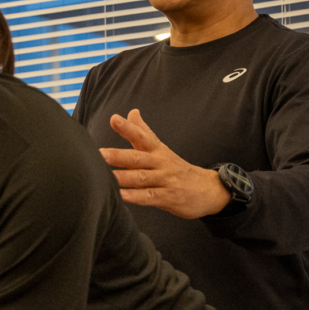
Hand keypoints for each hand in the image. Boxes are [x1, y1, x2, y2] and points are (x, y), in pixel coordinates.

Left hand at [100, 109, 230, 218]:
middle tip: (100, 153)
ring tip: (106, 177)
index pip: (142, 136)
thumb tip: (131, 112)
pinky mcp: (168, 198)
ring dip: (124, 177)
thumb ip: (143, 132)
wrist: (208, 189)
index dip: (128, 128)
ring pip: (142, 178)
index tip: (114, 119)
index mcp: (157, 150)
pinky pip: (150, 197)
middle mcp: (161, 163)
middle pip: (138, 157)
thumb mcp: (161, 149)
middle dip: (119, 155)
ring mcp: (165, 180)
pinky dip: (135, 197)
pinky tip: (121, 197)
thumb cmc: (177, 168)